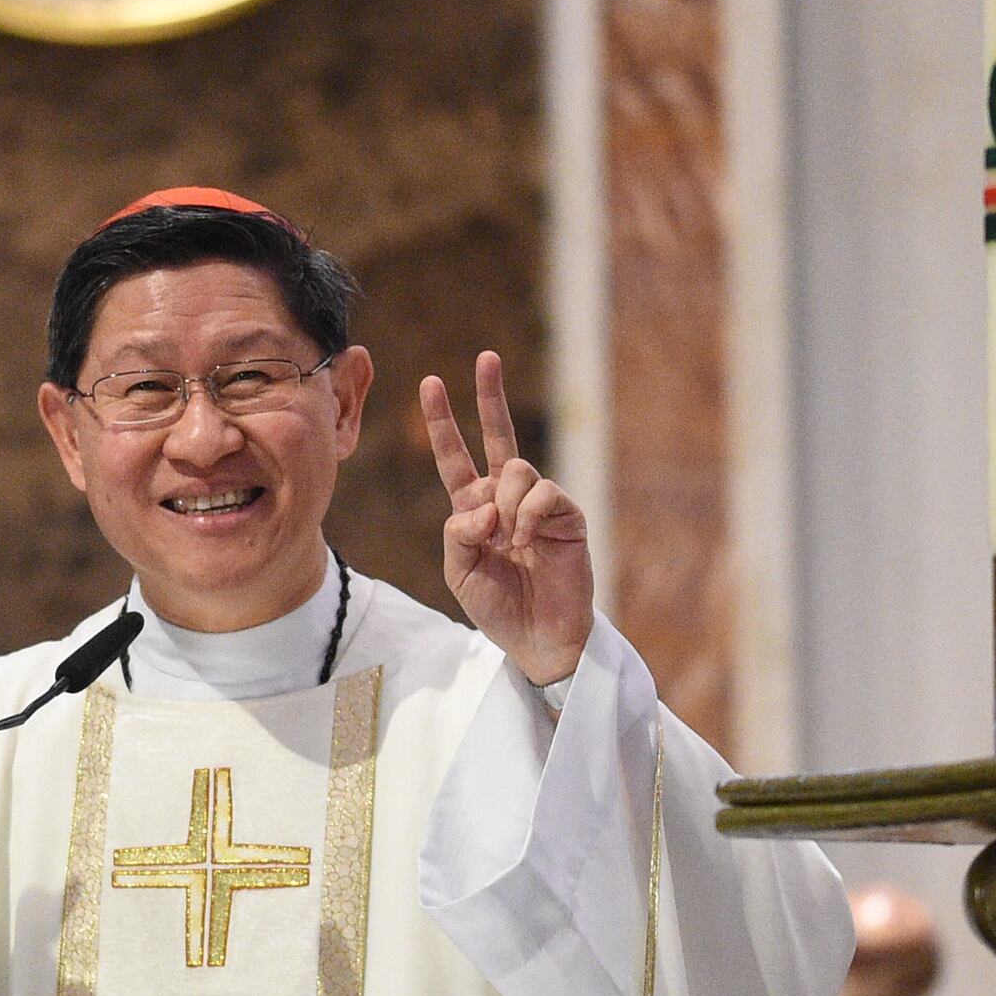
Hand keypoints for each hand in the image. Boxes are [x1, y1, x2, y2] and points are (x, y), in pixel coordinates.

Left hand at [421, 352, 592, 686]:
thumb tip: (484, 503)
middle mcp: (505, 498)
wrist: (538, 638)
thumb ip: (459, 533)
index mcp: (473, 508)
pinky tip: (526, 541)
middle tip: (487, 357)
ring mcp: (537, 504)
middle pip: (497, 436)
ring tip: (509, 541)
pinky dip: (527, 515)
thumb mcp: (459, 571)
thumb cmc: (497, 606)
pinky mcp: (566, 516)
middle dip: (490, 396)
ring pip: (516, 469)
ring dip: (505, 503)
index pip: (454, 457)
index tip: (430, 383)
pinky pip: (543, 493)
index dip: (442, 422)